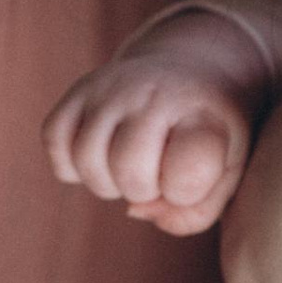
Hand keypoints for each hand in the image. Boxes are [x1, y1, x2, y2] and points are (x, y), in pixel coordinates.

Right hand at [45, 10, 271, 236]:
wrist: (187, 69)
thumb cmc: (207, 135)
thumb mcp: (226, 174)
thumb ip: (196, 213)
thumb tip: (135, 210)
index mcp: (203, 114)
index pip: (187, 174)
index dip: (185, 192)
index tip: (193, 171)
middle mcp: (154, 93)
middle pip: (131, 174)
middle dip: (143, 190)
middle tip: (157, 169)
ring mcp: (111, 88)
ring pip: (87, 162)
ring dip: (107, 181)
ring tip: (130, 164)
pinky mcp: (76, 89)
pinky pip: (55, 143)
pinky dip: (72, 164)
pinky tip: (101, 153)